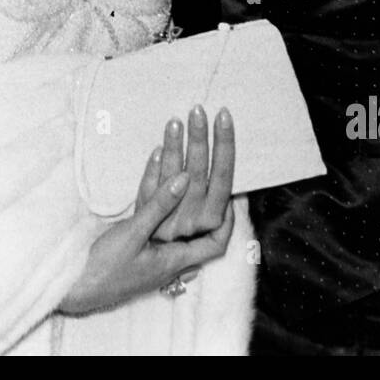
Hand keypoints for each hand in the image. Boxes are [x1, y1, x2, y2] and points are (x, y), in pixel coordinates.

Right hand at [59, 144, 234, 315]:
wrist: (72, 288)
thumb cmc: (104, 269)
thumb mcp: (133, 235)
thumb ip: (159, 206)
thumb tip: (186, 178)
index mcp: (175, 261)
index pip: (216, 244)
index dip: (227, 220)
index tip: (231, 194)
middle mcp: (169, 259)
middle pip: (197, 228)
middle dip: (205, 199)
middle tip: (211, 172)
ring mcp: (152, 254)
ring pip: (176, 222)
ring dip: (181, 194)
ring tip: (187, 166)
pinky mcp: (136, 247)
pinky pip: (156, 219)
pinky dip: (159, 196)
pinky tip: (156, 175)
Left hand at [144, 105, 234, 241]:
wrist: (141, 269)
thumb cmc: (179, 247)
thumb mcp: (206, 235)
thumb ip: (221, 218)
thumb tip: (237, 193)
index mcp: (211, 220)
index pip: (223, 178)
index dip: (224, 147)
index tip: (223, 117)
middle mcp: (190, 220)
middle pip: (198, 174)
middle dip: (200, 139)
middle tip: (199, 109)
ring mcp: (166, 220)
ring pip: (172, 178)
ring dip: (174, 148)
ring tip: (175, 121)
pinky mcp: (144, 219)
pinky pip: (148, 190)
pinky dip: (152, 169)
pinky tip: (156, 149)